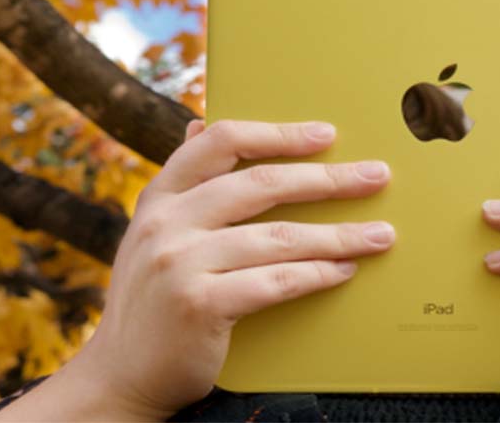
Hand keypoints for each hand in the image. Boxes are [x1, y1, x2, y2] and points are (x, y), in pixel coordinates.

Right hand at [0, 120, 394, 420]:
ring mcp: (180, 262)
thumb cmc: (153, 299)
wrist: (119, 378)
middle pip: (262, 184)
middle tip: (377, 176)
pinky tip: (345, 271)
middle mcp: (166, 221)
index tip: (326, 134)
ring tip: (380, 235)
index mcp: (160, 195)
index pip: (222, 141)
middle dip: (329, 179)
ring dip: (339, 235)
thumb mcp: (154, 232)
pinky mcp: (199, 305)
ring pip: (279, 237)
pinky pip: (276, 282)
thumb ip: (185, 186)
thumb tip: (201, 121)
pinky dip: (317, 275)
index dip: (278, 134)